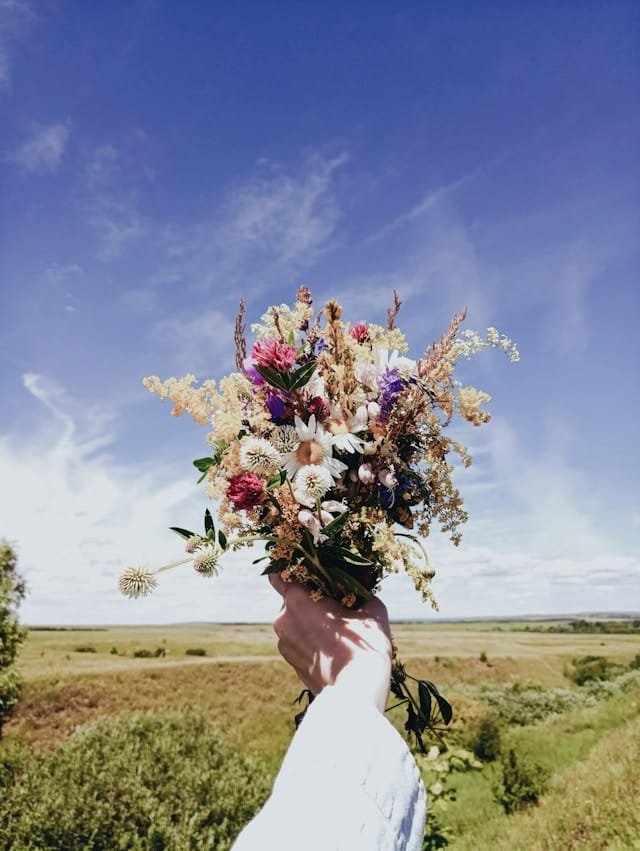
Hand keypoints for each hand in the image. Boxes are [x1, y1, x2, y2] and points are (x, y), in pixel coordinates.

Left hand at [270, 575, 391, 712]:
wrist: (357, 692)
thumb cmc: (365, 645)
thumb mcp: (371, 608)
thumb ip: (359, 591)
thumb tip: (360, 585)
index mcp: (297, 599)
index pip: (279, 573)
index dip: (292, 570)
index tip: (310, 572)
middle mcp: (283, 619)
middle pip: (291, 598)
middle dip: (309, 598)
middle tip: (335, 603)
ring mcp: (284, 643)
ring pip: (294, 620)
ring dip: (310, 619)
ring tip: (337, 629)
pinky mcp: (290, 662)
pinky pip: (297, 640)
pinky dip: (310, 639)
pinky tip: (332, 646)